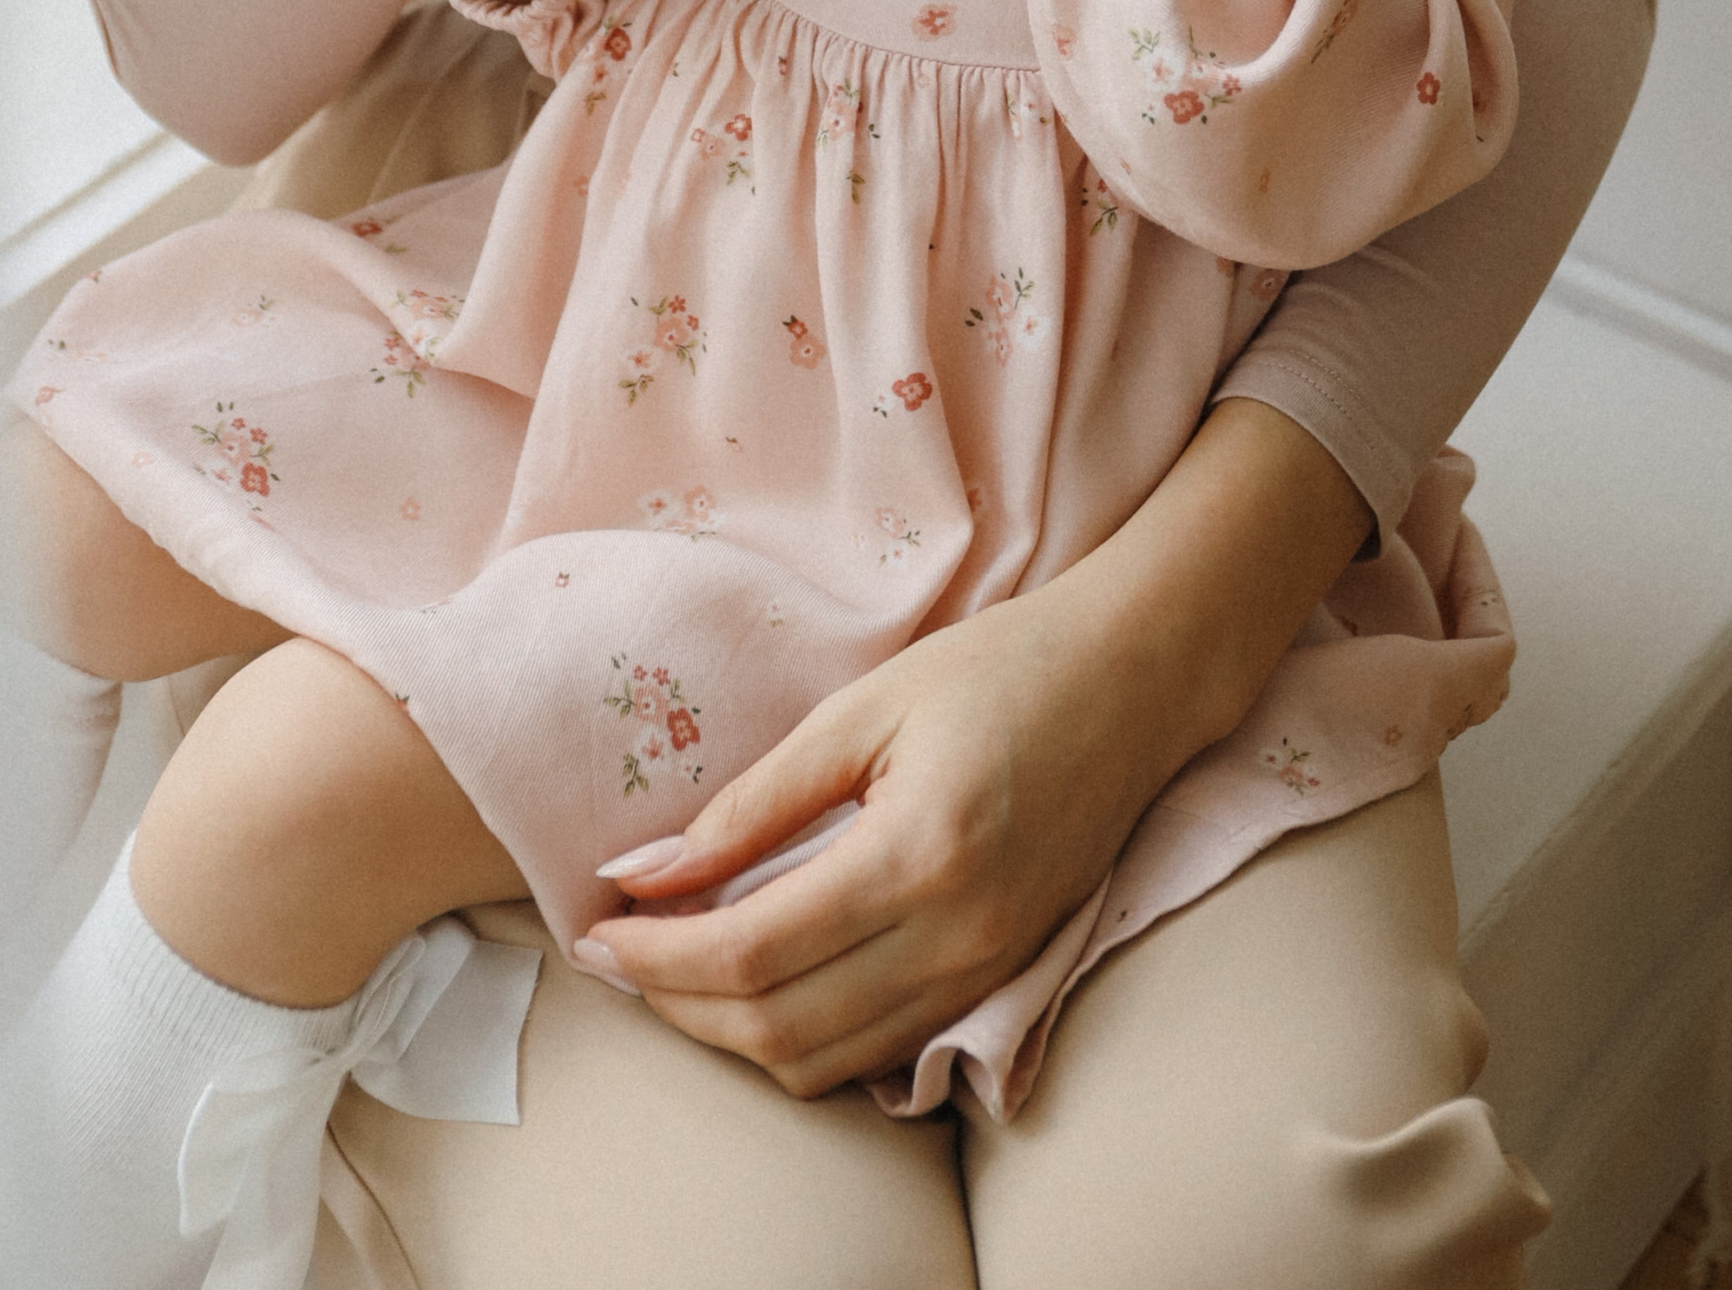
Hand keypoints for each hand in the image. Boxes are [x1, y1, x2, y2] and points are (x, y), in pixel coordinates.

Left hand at [590, 589, 1162, 1095]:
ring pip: (826, 1062)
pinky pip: (878, 1051)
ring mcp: (985, 973)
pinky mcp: (999, 981)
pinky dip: (801, 1036)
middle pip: (779, 1029)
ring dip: (732, 1033)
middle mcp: (957, 939)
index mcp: (918, 856)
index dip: (658, 955)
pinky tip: (760, 980)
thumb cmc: (1000, 669)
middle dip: (678, 1004)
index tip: (596, 929)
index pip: (753, 953)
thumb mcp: (864, 708)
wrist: (1135, 681)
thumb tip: (642, 870)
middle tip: (617, 953)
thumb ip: (754, 803)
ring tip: (672, 969)